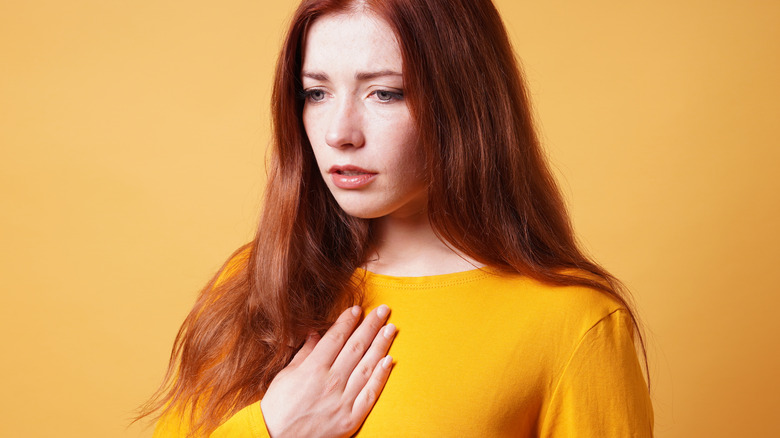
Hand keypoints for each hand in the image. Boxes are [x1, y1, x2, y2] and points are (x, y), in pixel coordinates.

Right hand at [260, 305, 395, 437]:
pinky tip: (389, 360)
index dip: (348, 321)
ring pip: (367, 366)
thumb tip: (317, 333)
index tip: (358, 309)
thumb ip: (305, 352)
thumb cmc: (278, 406)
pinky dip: (381, 376)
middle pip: (356, 347)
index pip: (336, 338)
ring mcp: (343, 400)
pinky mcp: (351, 417)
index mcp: (314, 368)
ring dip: (381, 345)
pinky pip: (370, 393)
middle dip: (371, 326)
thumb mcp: (286, 374)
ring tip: (391, 328)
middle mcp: (331, 381)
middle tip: (383, 310)